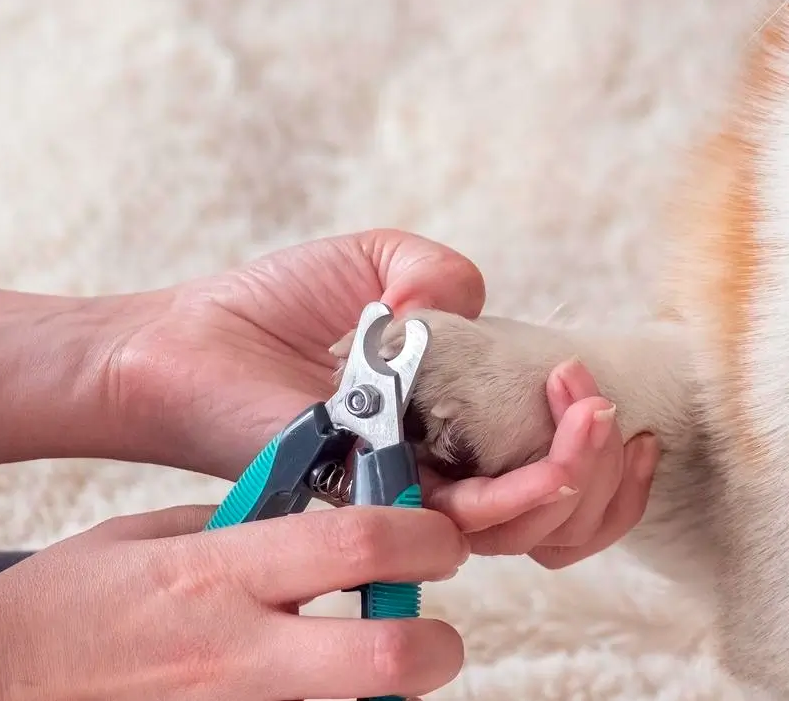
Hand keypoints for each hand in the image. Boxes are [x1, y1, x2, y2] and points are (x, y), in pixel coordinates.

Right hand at [0, 503, 467, 700]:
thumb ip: (237, 528)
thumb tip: (320, 522)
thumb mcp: (143, 537)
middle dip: (434, 647)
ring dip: (377, 695)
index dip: (426, 538)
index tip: (439, 539)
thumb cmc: (51, 612)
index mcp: (216, 573)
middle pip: (387, 658)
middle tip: (432, 635)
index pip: (359, 543)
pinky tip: (309, 692)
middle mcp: (230, 653)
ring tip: (364, 671)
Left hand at [101, 230, 654, 566]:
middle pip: (561, 517)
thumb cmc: (271, 308)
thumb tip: (469, 316)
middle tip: (601, 408)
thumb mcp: (379, 259)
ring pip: (528, 528)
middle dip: (606, 471)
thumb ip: (443, 271)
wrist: (182, 341)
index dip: (604, 453)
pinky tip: (549, 432)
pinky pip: (466, 522)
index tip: (606, 394)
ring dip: (577, 473)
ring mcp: (411, 493)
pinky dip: (524, 485)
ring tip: (585, 413)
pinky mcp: (376, 502)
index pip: (553, 472)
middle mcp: (442, 472)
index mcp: (455, 424)